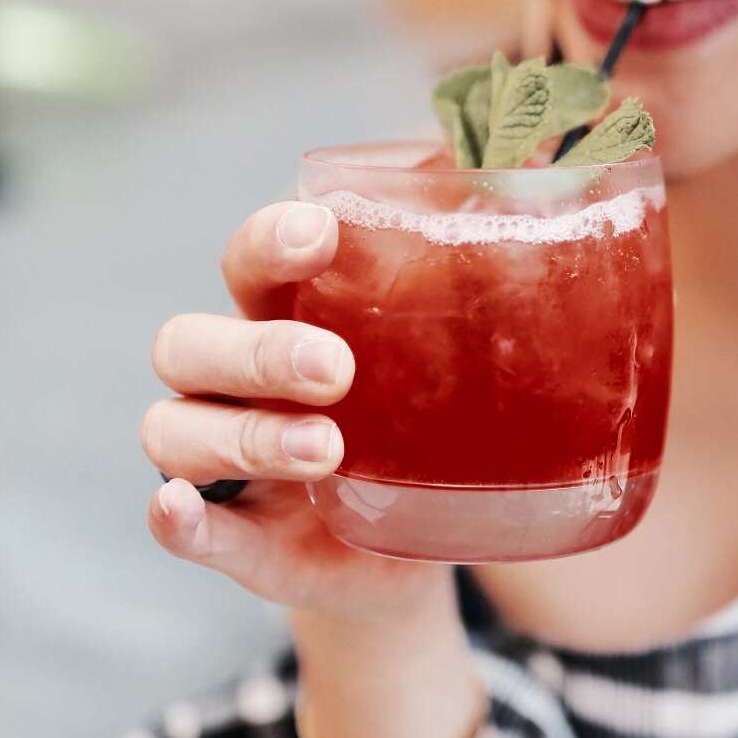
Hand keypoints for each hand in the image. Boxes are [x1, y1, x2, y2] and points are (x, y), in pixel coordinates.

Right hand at [142, 198, 447, 618]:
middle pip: (189, 344)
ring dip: (244, 435)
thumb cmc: (427, 425)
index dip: (268, 241)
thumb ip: (483, 289)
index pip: (247, 264)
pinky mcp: (239, 543)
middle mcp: (233, 384)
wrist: (416, 551)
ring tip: (326, 450)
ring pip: (176, 430)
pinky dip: (179, 521)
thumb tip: (560, 185)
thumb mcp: (458, 361)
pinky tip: (177, 510)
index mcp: (282, 319)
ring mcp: (225, 467)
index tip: (323, 232)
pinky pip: (187, 529)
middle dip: (258, 349)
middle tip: (338, 368)